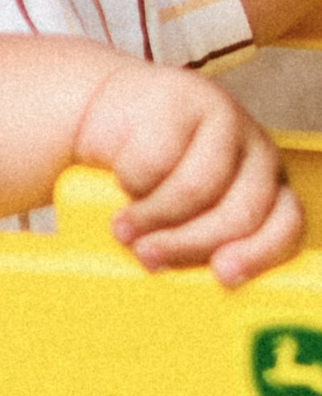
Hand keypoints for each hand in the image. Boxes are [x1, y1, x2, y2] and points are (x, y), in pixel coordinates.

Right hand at [72, 54, 303, 284]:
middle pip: (239, 212)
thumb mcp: (188, 210)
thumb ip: (205, 239)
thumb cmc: (153, 174)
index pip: (286, 223)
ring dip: (152, 217)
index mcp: (268, 183)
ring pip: (196, 189)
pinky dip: (132, 180)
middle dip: (189, 243)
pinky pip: (156, 159)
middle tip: (150, 258)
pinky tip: (121, 180)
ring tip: (123, 228)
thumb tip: (199, 298)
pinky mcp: (183, 97)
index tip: (222, 276)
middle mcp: (256, 149)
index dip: (258, 254)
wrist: (110, 109)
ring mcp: (223, 118)